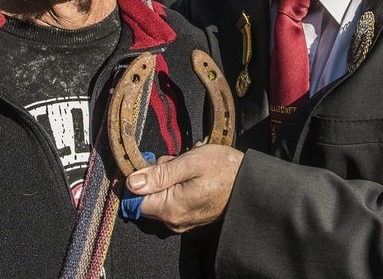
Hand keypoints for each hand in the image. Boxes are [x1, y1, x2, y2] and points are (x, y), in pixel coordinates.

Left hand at [126, 144, 242, 232]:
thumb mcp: (189, 163)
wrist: (251, 182)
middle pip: (149, 198)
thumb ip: (158, 174)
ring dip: (169, 178)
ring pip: (163, 196)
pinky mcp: (192, 216)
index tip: (153, 163)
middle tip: (176, 161)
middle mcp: (175, 220)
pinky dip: (179, 184)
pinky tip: (194, 173)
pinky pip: (175, 200)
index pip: (136, 200)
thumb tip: (132, 183)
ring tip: (188, 164)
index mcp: (170, 209)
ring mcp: (184, 220)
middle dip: (157, 176)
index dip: (140, 178)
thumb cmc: (223, 169)